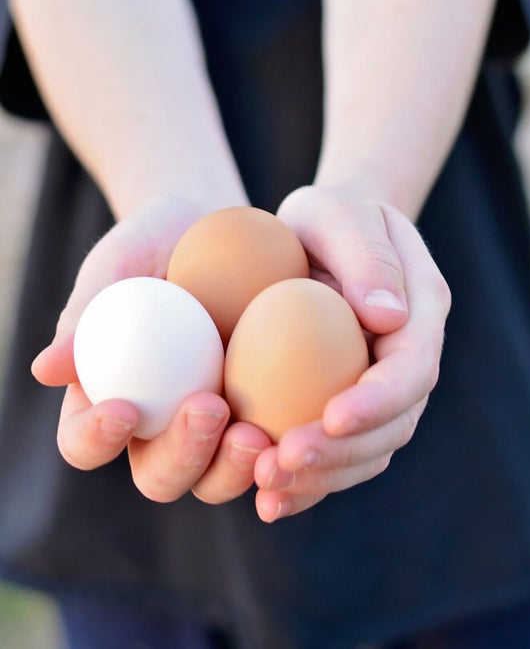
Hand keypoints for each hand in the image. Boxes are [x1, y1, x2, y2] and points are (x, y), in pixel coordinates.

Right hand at [31, 196, 270, 501]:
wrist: (219, 228)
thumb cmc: (156, 244)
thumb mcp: (120, 263)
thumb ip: (87, 311)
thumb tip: (47, 369)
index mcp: (111, 400)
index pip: (86, 442)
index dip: (96, 439)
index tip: (123, 407)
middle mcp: (161, 427)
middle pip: (159, 476)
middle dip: (181, 457)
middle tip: (208, 408)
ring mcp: (215, 428)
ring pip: (216, 479)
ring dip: (234, 469)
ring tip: (258, 434)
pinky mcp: (263, 415)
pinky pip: (273, 449)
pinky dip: (284, 452)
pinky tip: (303, 432)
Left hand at [250, 186, 450, 521]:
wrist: (322, 237)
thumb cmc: (328, 217)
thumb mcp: (339, 213)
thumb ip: (366, 257)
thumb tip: (387, 318)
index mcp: (421, 312)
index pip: (412, 367)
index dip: (379, 399)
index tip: (331, 416)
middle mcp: (410, 359)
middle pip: (395, 424)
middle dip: (343, 452)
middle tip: (283, 462)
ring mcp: (383, 389)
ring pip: (370, 451)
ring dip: (323, 478)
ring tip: (267, 488)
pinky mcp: (349, 407)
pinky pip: (340, 454)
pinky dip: (309, 482)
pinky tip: (267, 498)